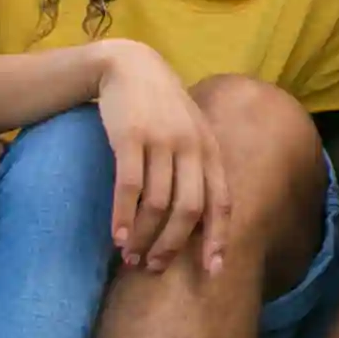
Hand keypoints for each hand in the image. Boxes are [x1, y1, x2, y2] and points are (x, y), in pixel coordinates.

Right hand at [94, 42, 230, 275]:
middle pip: (190, 209)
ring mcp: (163, 141)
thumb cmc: (161, 107)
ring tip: (130, 257)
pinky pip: (130, 186)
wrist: (129, 65)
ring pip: (159, 203)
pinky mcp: (132, 137)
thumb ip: (198, 167)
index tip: (214, 271)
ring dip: (144, 236)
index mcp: (210, 149)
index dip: (218, 238)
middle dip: (173, 245)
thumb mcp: (189, 132)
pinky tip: (116, 237)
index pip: (221, 202)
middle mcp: (192, 147)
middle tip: (154, 268)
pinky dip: (124, 216)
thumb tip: (201, 218)